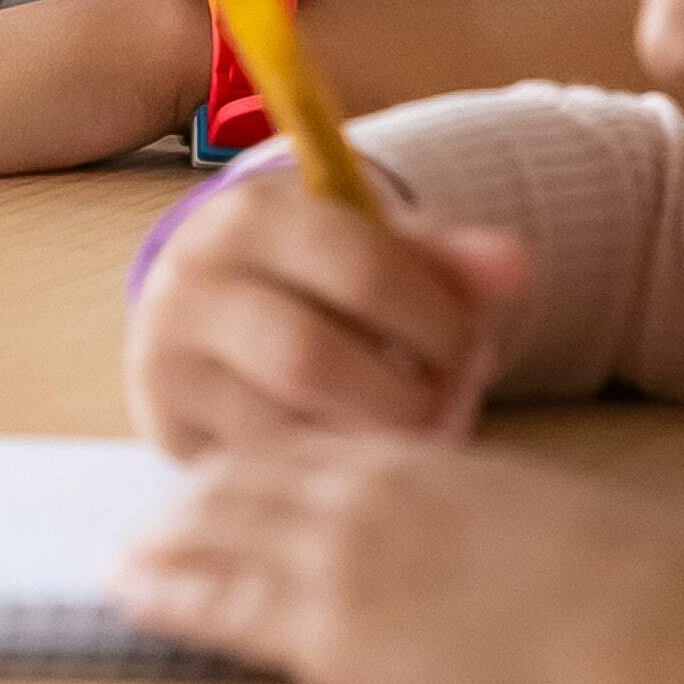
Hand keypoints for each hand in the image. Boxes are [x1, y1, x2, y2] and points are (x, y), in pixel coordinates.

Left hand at [113, 434, 683, 683]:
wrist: (636, 619)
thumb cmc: (615, 579)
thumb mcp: (531, 517)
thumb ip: (478, 516)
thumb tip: (475, 542)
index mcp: (420, 461)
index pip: (310, 450)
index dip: (256, 468)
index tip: (221, 478)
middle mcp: (367, 496)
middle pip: (250, 483)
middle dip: (193, 501)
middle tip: (150, 517)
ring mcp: (343, 559)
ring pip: (222, 534)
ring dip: (165, 542)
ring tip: (124, 555)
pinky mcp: (334, 630)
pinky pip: (227, 603)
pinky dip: (171, 593)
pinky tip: (134, 591)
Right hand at [124, 163, 530, 456]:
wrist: (210, 302)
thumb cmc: (312, 271)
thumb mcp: (371, 242)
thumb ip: (444, 258)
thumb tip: (517, 269)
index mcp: (251, 214)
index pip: (360, 267)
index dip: (434, 318)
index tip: (472, 346)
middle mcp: (192, 282)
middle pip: (311, 358)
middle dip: (401, 394)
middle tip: (448, 405)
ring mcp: (168, 359)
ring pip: (281, 426)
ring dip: (367, 442)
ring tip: (415, 432)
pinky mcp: (165, 427)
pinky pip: (261, 469)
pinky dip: (325, 469)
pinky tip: (364, 457)